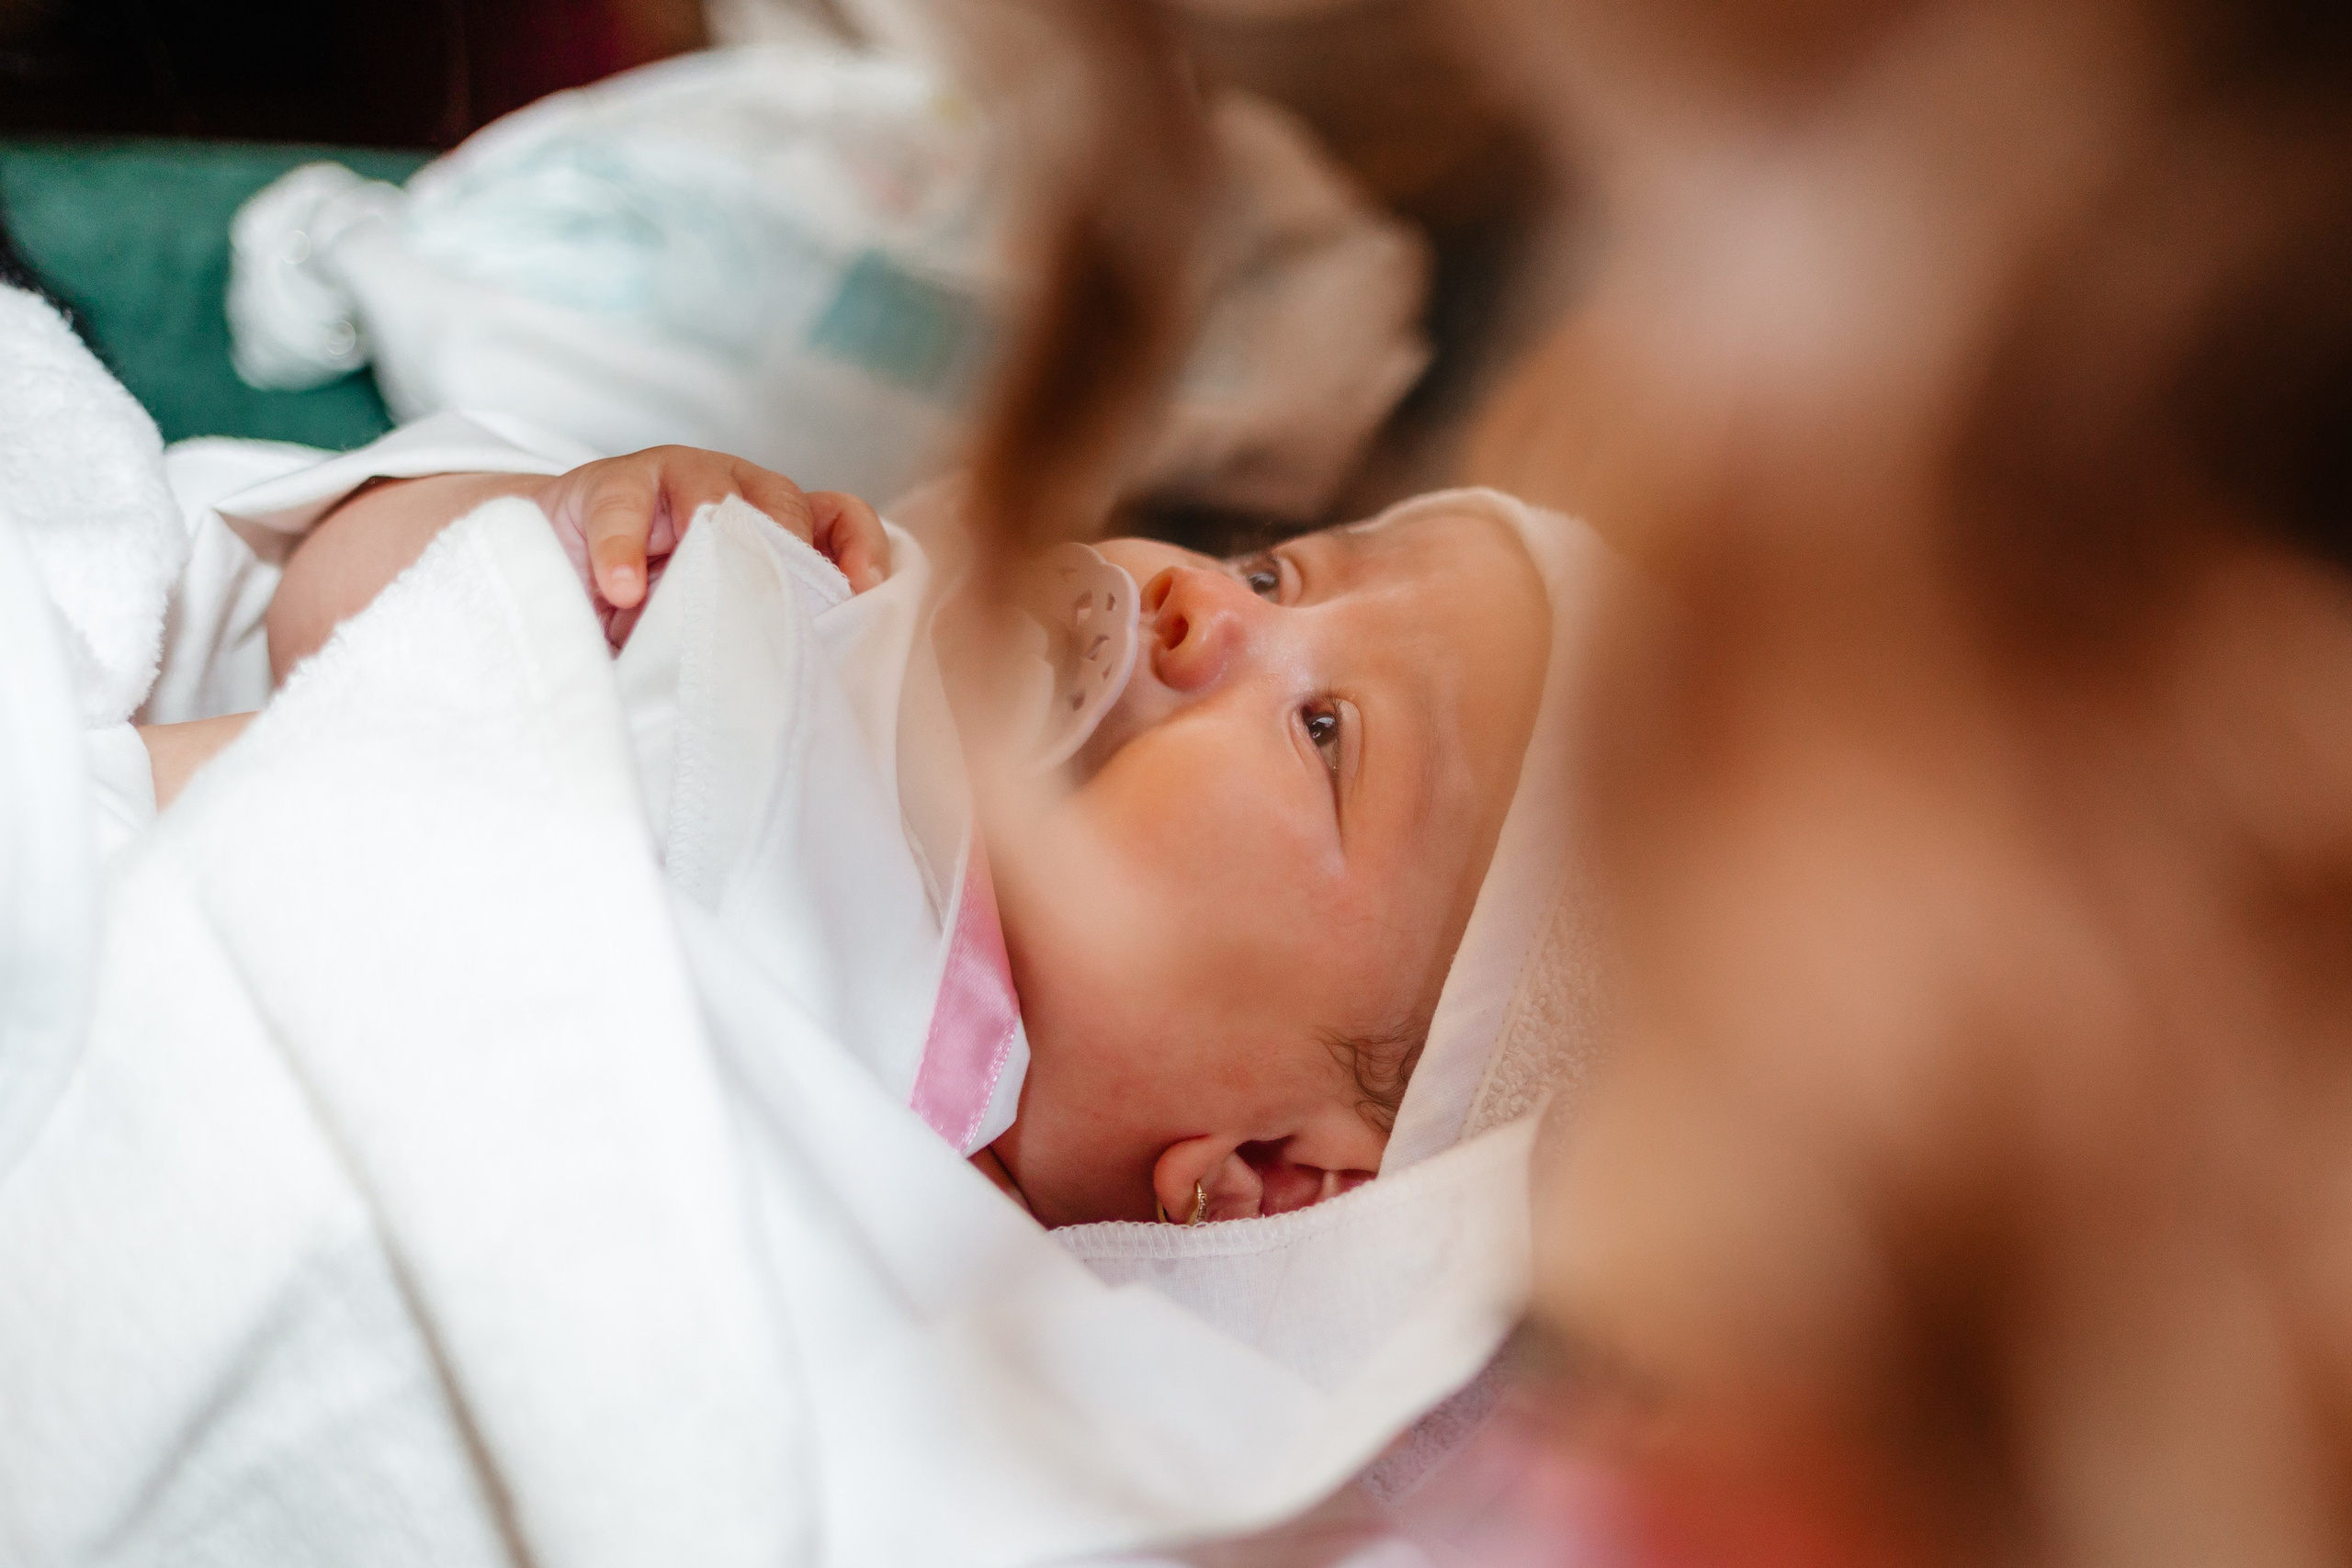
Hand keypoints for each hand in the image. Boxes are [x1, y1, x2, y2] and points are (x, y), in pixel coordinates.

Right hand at [531, 447, 891, 645]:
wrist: (551, 572)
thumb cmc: (650, 607)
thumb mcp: (717, 621)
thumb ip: (759, 632)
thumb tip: (808, 694)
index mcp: (772, 523)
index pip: (835, 515)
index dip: (857, 545)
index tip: (864, 590)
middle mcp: (732, 492)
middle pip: (782, 501)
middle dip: (788, 549)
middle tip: (782, 604)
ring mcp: (672, 481)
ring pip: (712, 491)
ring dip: (716, 537)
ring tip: (707, 590)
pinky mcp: (608, 486)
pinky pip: (622, 509)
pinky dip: (622, 548)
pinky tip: (622, 590)